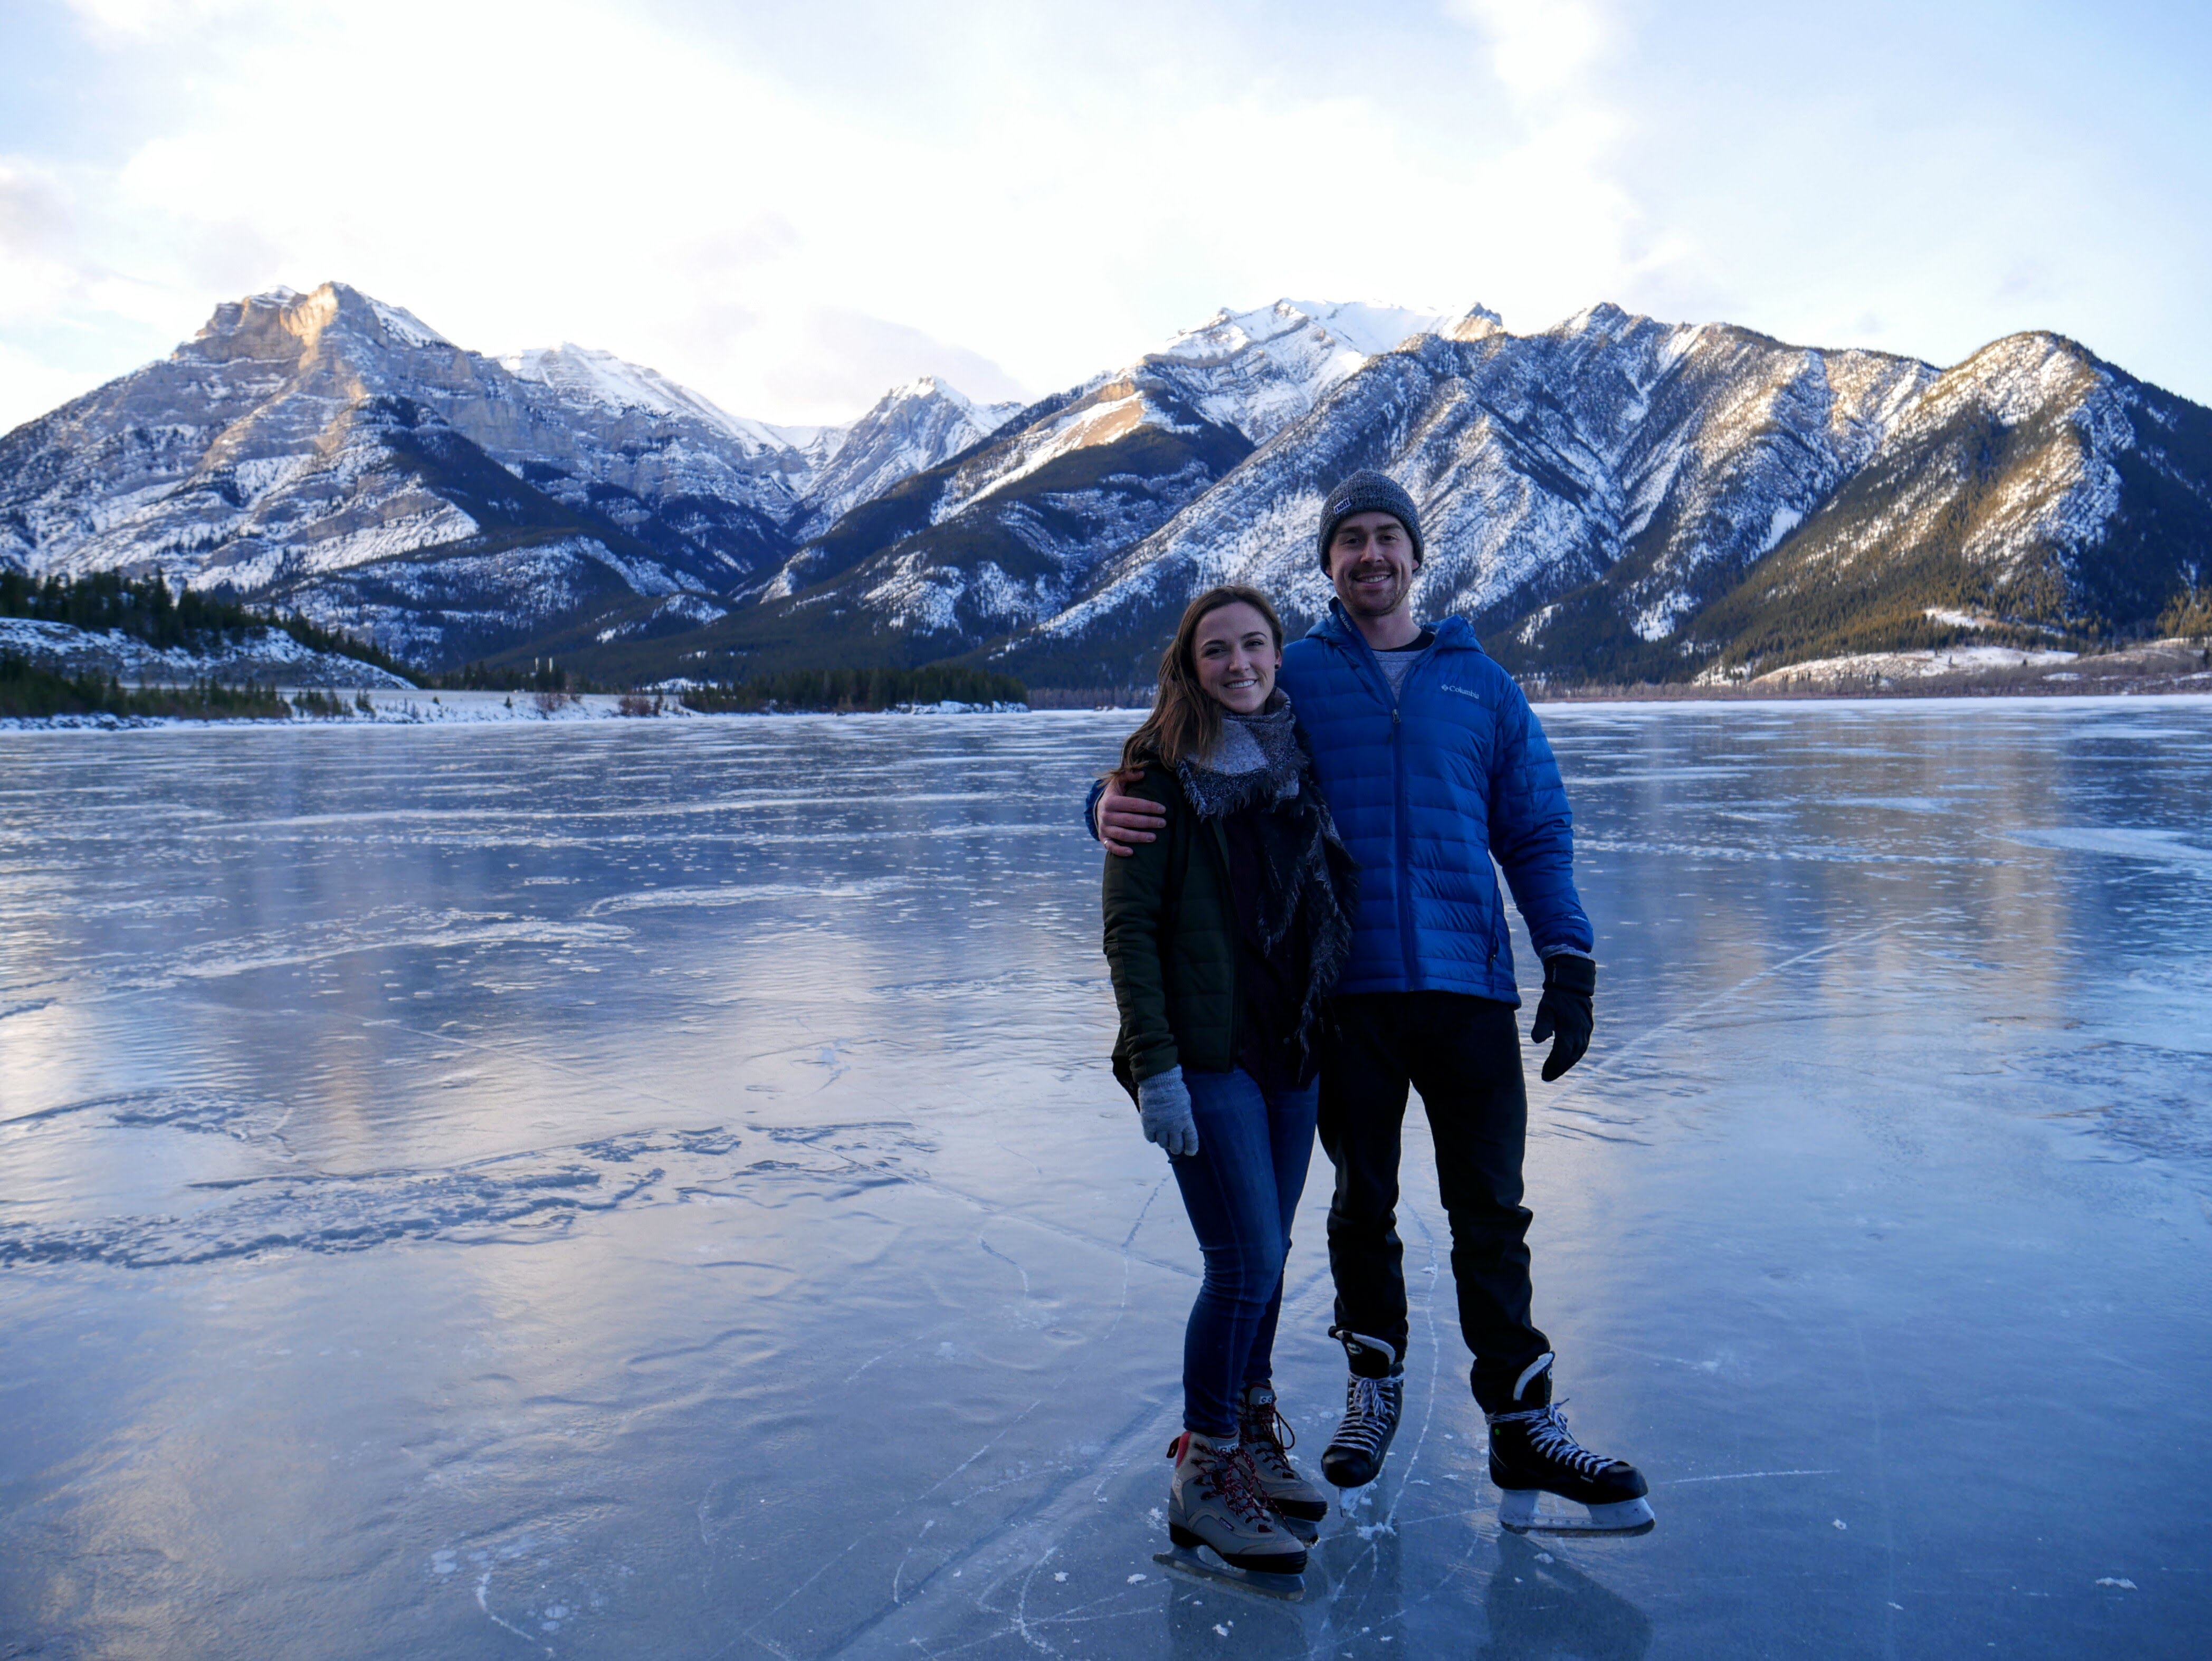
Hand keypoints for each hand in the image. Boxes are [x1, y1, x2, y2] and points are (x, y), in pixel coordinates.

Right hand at [1097, 769, 1166, 857]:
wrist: (1097, 809)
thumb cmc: (1114, 795)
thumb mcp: (1118, 783)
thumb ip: (1128, 775)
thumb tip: (1142, 773)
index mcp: (1111, 801)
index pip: (1134, 804)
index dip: (1149, 807)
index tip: (1163, 809)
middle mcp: (1106, 815)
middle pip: (1131, 820)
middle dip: (1148, 822)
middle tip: (1163, 823)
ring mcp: (1104, 828)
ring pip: (1123, 834)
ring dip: (1139, 837)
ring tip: (1154, 837)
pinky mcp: (1103, 838)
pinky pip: (1111, 846)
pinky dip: (1120, 851)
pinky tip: (1132, 853)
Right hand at [1136, 1065, 1199, 1157]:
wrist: (1159, 1080)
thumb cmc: (1175, 1089)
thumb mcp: (1186, 1103)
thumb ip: (1185, 1117)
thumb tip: (1183, 1128)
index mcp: (1186, 1120)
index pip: (1191, 1141)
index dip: (1191, 1149)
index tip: (1190, 1152)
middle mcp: (1174, 1126)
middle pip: (1176, 1146)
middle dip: (1176, 1148)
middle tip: (1175, 1146)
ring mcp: (1160, 1126)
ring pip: (1162, 1144)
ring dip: (1164, 1142)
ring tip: (1163, 1137)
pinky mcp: (1148, 1123)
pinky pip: (1150, 1138)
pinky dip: (1152, 1137)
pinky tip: (1153, 1132)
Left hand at [1530, 955, 1594, 1082]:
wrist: (1572, 983)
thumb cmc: (1555, 996)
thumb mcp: (1544, 1009)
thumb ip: (1541, 1025)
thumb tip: (1537, 1041)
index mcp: (1569, 1030)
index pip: (1561, 1054)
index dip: (1553, 1067)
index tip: (1544, 1076)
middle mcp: (1580, 1033)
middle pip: (1570, 1057)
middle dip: (1559, 1069)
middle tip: (1548, 1077)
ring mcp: (1586, 1030)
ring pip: (1578, 1053)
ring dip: (1567, 1064)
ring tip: (1556, 1070)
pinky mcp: (1588, 1027)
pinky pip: (1583, 1046)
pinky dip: (1574, 1055)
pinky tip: (1567, 1058)